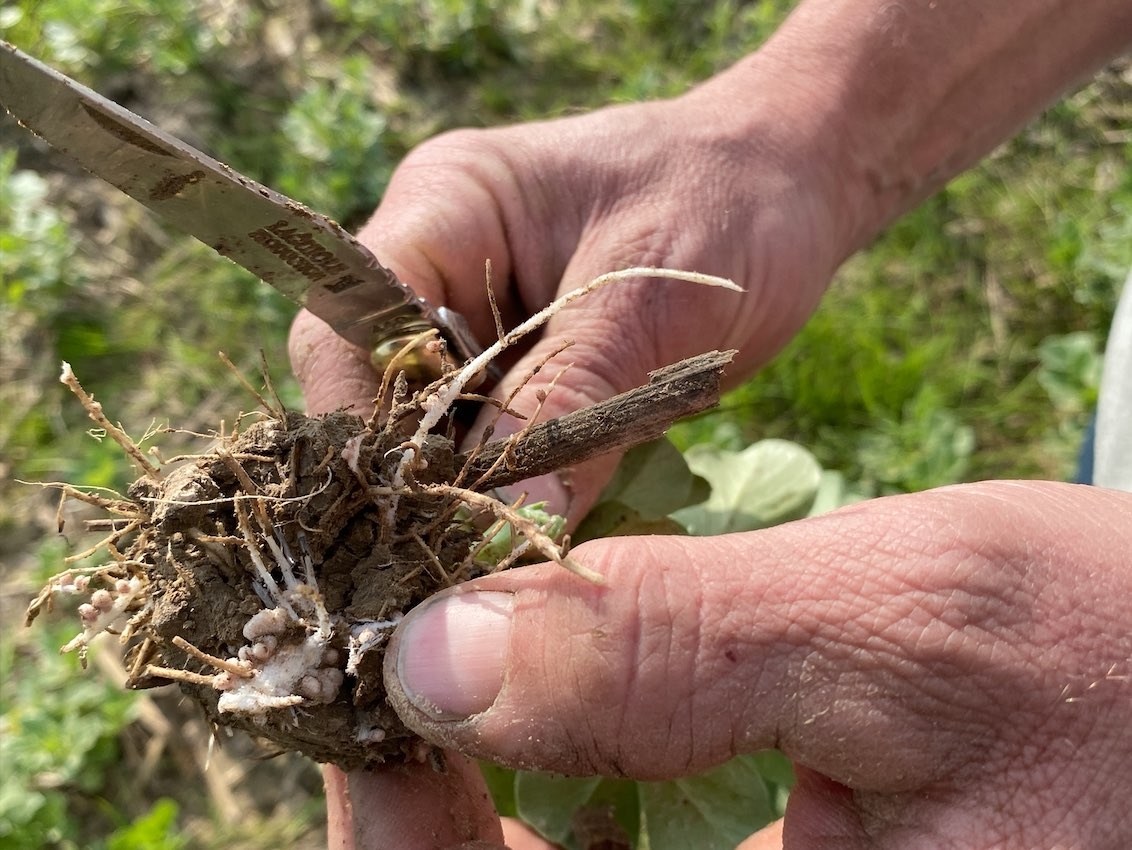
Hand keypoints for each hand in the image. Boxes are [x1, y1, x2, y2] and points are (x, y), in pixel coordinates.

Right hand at [289, 79, 858, 522]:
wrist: (790, 191)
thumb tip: (500, 528)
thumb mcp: (647, 305)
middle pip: (379, 388)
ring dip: (469, 488)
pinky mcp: (526, 365)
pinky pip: (496, 438)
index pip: (350, 327)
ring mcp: (481, 319)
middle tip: (459, 558)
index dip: (362, 427)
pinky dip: (517, 485)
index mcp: (445, 208)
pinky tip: (542, 532)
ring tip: (501, 557)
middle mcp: (442, 264)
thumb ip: (566, 406)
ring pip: (438, 426)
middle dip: (416, 472)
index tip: (409, 515)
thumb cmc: (726, 206)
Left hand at [375, 480, 1131, 847]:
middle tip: (407, 633)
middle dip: (440, 787)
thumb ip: (675, 649)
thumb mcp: (905, 627)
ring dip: (498, 769)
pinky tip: (564, 680)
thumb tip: (437, 655)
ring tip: (468, 636)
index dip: (405, 819)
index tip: (373, 668)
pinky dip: (573, 768)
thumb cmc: (1114, 659)